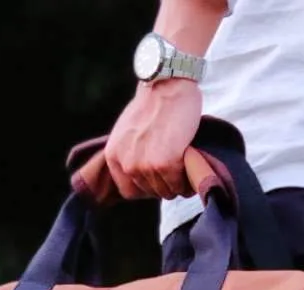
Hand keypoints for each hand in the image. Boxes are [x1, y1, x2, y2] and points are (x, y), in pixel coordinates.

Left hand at [105, 79, 201, 200]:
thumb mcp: (128, 132)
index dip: (147, 185)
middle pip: (151, 192)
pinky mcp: (166, 165)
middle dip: (165, 181)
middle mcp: (127, 165)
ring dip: (179, 181)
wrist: (167, 83)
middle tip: (175, 161)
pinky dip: (188, 178)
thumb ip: (129, 154)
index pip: (129, 192)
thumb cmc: (153, 104)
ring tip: (183, 160)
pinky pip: (181, 185)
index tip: (157, 173)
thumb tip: (141, 174)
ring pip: (168, 191)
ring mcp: (145, 166)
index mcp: (114, 157)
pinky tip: (189, 160)